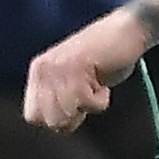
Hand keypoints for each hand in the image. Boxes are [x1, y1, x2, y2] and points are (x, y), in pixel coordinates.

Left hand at [25, 8, 151, 130]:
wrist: (126, 31)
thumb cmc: (103, 60)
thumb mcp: (69, 81)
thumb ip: (57, 98)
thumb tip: (56, 127)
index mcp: (38, 72)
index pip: (33, 116)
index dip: (56, 119)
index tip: (74, 106)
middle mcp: (43, 69)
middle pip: (51, 120)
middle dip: (74, 116)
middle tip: (87, 96)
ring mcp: (58, 67)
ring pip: (67, 114)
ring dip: (88, 106)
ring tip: (95, 86)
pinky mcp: (77, 67)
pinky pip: (87, 103)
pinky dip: (100, 100)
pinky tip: (102, 83)